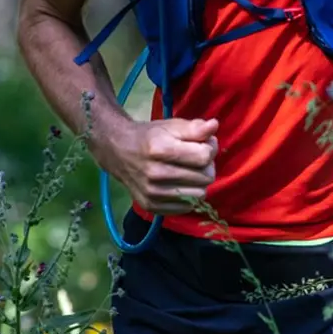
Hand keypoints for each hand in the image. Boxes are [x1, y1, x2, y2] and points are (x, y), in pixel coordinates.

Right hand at [95, 116, 218, 214]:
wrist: (118, 151)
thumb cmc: (149, 137)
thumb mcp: (171, 126)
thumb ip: (195, 127)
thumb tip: (214, 126)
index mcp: (161, 149)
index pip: (204, 157)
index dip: (210, 148)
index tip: (205, 144)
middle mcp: (155, 173)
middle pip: (205, 177)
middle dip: (207, 166)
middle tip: (196, 159)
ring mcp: (152, 193)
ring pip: (199, 195)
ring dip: (199, 183)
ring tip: (189, 172)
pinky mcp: (151, 206)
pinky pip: (186, 207)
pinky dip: (188, 196)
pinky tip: (180, 184)